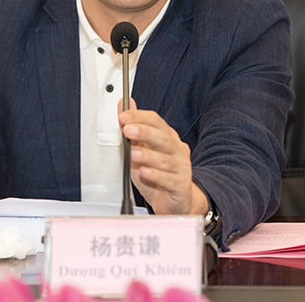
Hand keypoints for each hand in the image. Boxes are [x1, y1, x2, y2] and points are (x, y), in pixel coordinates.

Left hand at [118, 98, 205, 215]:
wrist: (173, 202)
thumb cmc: (156, 174)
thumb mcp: (140, 149)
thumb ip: (133, 127)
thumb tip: (124, 104)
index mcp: (167, 138)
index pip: (156, 121)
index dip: (139, 117)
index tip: (123, 117)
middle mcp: (177, 150)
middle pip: (162, 137)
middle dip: (144, 132)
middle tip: (127, 130)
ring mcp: (181, 167)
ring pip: (165, 159)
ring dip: (148, 155)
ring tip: (133, 154)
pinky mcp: (181, 185)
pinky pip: (169, 179)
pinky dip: (156, 175)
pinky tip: (145, 172)